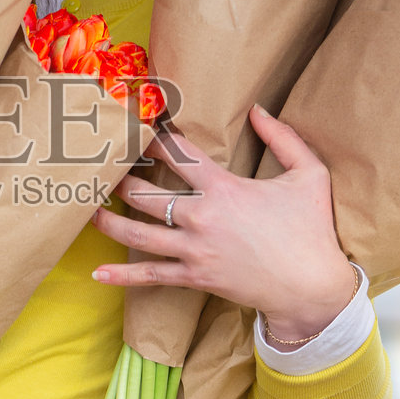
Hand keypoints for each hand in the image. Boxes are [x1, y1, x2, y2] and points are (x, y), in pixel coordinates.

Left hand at [90, 105, 356, 338]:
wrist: (312, 288)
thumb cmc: (312, 230)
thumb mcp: (310, 175)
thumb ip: (283, 138)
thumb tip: (257, 110)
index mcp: (223, 188)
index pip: (178, 155)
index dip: (154, 138)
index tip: (136, 126)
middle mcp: (201, 217)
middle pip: (146, 194)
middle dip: (120, 180)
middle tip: (100, 170)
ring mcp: (194, 250)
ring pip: (138, 234)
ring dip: (109, 222)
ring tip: (87, 211)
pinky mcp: (195, 277)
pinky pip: (151, 276)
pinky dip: (122, 277)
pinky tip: (96, 274)